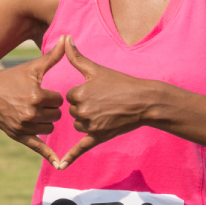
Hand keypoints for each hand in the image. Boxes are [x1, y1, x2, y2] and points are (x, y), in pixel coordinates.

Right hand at [0, 35, 66, 166]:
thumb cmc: (10, 77)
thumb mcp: (31, 67)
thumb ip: (52, 56)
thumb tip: (67, 38)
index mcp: (36, 96)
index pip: (59, 100)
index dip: (53, 96)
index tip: (42, 92)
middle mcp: (30, 113)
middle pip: (56, 115)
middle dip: (51, 109)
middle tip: (38, 102)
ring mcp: (24, 126)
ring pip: (49, 128)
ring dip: (46, 122)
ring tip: (35, 112)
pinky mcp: (18, 136)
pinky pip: (38, 147)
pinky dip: (49, 155)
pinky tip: (60, 164)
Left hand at [58, 36, 154, 169]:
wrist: (144, 101)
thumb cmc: (121, 83)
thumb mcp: (97, 69)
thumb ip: (76, 56)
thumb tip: (65, 38)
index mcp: (78, 94)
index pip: (69, 97)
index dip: (82, 94)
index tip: (96, 91)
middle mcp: (82, 111)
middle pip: (73, 112)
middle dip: (85, 107)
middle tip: (104, 101)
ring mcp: (90, 126)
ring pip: (79, 125)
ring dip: (88, 120)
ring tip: (107, 111)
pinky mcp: (98, 137)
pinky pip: (80, 148)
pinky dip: (70, 158)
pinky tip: (60, 167)